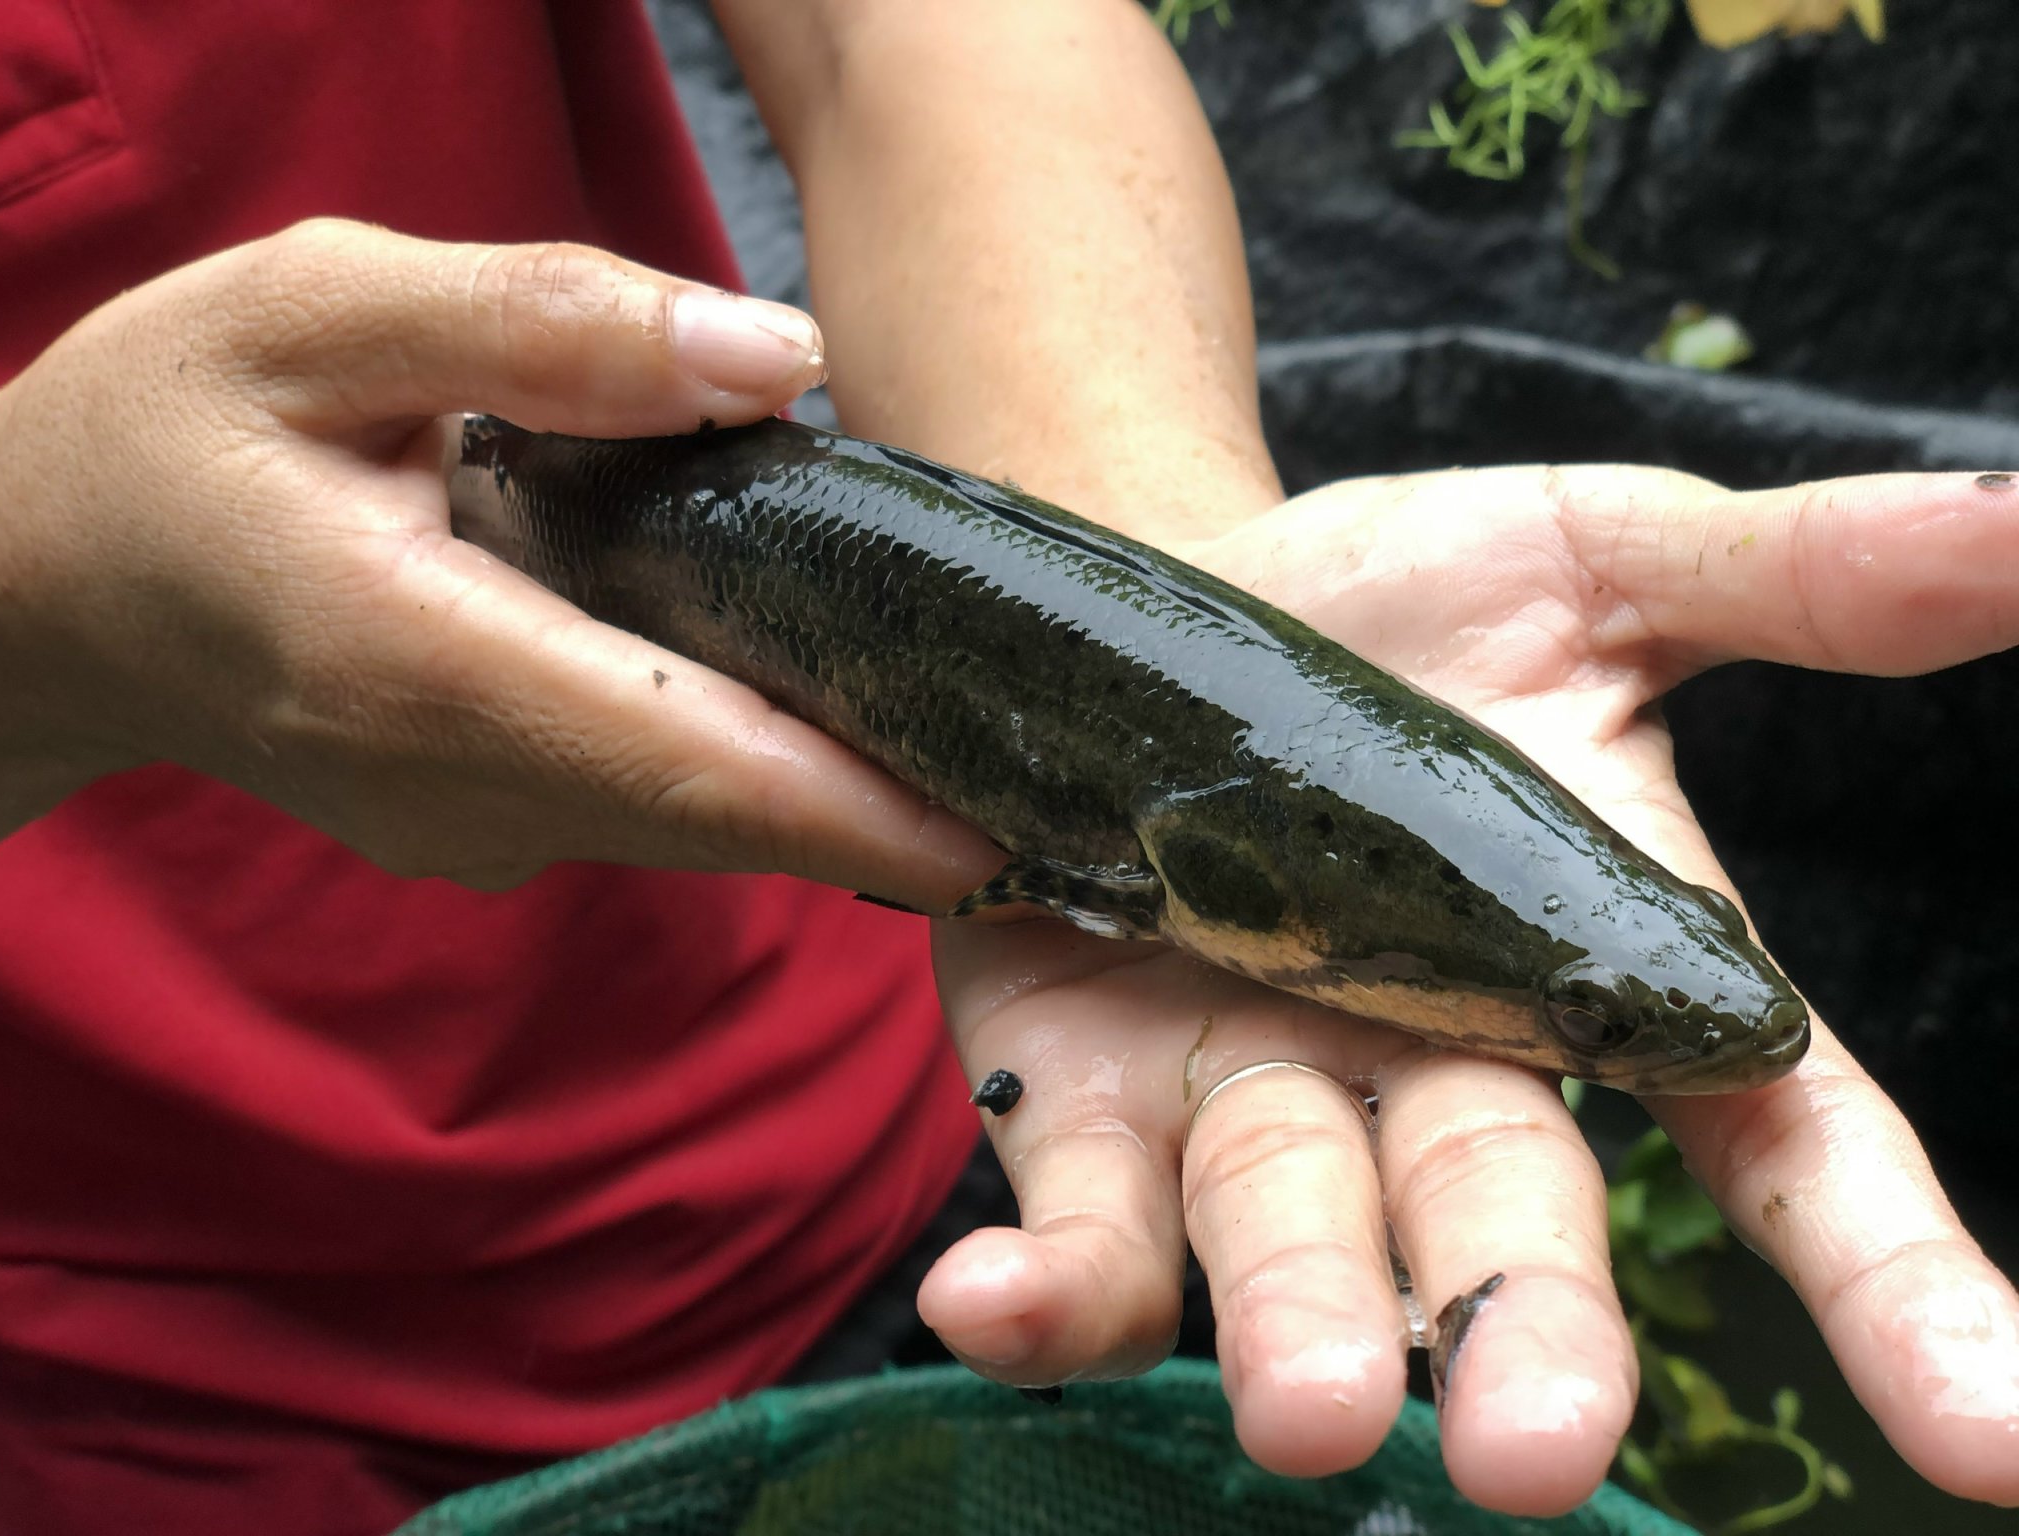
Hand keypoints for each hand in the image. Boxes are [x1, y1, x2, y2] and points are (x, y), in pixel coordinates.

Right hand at [0, 220, 990, 902]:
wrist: (41, 588)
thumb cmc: (162, 432)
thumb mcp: (320, 316)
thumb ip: (541, 329)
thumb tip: (771, 360)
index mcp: (422, 662)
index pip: (688, 764)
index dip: (858, 809)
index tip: (1009, 837)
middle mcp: (463, 784)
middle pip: (726, 820)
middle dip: (895, 815)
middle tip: (1067, 793)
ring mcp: (473, 826)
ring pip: (700, 827)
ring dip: (838, 795)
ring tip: (987, 739)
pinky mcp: (485, 822)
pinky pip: (652, 809)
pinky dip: (755, 774)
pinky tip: (833, 705)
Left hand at [919, 464, 2018, 1513]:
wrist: (1159, 594)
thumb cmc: (1403, 606)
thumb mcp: (1596, 566)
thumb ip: (1800, 580)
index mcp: (1599, 980)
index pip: (1785, 1155)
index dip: (1901, 1289)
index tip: (1996, 1441)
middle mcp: (1435, 1081)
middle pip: (1505, 1232)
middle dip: (1525, 1337)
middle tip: (1533, 1445)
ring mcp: (1248, 1102)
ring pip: (1287, 1238)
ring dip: (1296, 1321)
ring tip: (1304, 1409)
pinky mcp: (1082, 1101)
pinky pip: (1080, 1223)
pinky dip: (1046, 1284)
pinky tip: (986, 1310)